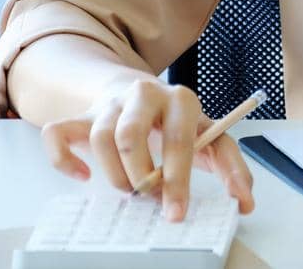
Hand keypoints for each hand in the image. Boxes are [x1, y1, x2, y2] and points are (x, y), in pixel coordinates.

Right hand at [39, 77, 254, 221]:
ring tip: (127, 187)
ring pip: (100, 139)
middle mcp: (144, 94)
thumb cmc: (176, 122)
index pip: (179, 140)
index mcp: (181, 99)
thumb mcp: (208, 137)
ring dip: (113, 175)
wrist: (136, 91)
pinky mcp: (80, 116)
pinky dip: (65, 160)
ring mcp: (109, 104)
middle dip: (140, 176)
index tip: (175, 212)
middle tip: (147, 197)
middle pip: (132, 136)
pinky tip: (83, 175)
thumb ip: (231, 166)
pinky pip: (57, 134)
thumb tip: (246, 202)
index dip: (178, 180)